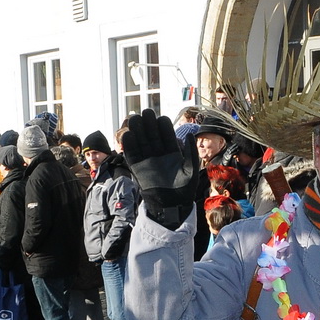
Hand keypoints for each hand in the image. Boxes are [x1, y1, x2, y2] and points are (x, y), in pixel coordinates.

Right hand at [121, 109, 195, 228]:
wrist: (171, 206)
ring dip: (138, 130)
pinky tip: (128, 134)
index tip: (160, 118)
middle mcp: (159, 154)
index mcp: (172, 153)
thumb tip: (190, 134)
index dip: (163, 126)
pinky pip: (132, 153)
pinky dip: (129, 144)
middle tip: (146, 113)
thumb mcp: (191, 170)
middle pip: (152, 135)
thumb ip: (191, 152)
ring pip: (141, 141)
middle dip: (149, 124)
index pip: (166, 135)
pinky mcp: (137, 167)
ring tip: (135, 119)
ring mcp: (147, 160)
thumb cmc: (184, 190)